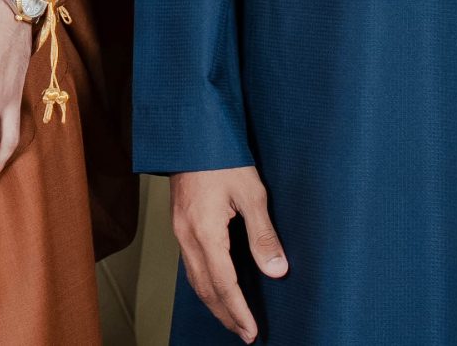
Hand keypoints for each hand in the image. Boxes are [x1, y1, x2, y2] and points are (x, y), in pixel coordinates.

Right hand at [170, 165, 285, 342]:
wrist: (190, 130)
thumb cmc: (221, 156)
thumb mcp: (252, 193)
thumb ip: (263, 235)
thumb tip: (277, 271)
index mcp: (205, 231)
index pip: (224, 283)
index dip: (238, 310)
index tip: (252, 331)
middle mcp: (187, 235)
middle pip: (205, 288)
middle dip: (225, 314)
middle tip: (245, 333)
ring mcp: (179, 230)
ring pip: (194, 278)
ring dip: (213, 302)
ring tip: (231, 318)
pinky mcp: (179, 223)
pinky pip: (189, 264)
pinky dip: (204, 284)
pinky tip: (214, 286)